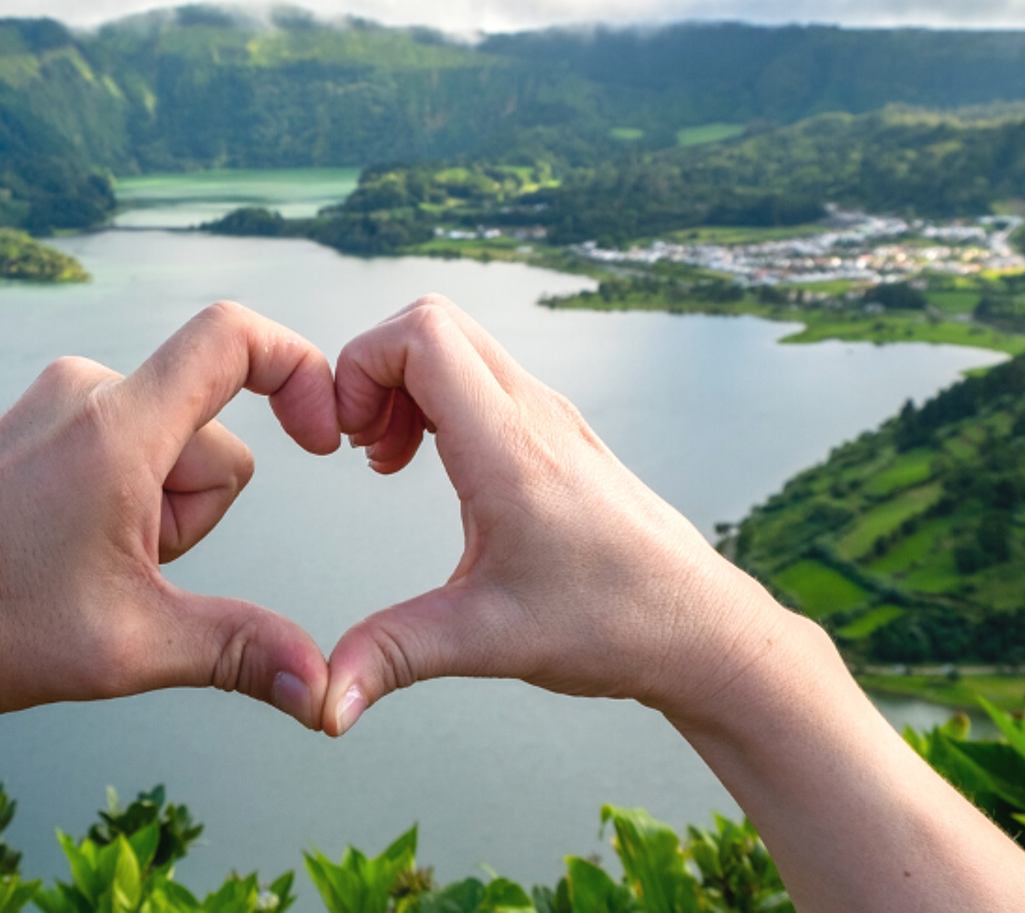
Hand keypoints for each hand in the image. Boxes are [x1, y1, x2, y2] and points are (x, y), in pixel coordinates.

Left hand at [0, 301, 339, 727]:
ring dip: (151, 512)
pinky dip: (114, 499)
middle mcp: (85, 390)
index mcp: (118, 427)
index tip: (324, 436)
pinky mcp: (29, 421)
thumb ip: (239, 652)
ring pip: (163, 448)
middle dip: (192, 513)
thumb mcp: (129, 648)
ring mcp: (51, 401)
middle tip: (120, 573)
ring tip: (79, 567)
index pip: (234, 337)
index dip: (301, 369)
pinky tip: (55, 552)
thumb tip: (322, 689)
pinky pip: (114, 447)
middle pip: (208, 436)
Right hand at [320, 295, 792, 734]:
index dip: (360, 367)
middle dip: (373, 369)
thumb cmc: (609, 624)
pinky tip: (435, 469)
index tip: (348, 441)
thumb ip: (393, 656)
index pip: (421, 334)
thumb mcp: (486, 641)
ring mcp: (550, 416)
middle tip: (362, 445)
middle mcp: (532, 412)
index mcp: (509, 446)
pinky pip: (482, 376)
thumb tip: (324, 704)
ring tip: (390, 462)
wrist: (700, 629)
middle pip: (431, 319)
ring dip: (405, 386)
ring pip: (458, 344)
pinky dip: (439, 400)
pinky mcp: (557, 432)